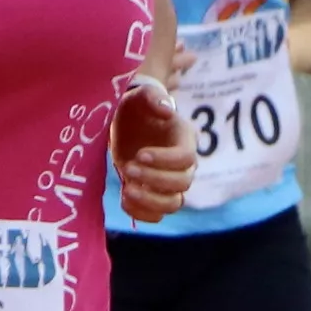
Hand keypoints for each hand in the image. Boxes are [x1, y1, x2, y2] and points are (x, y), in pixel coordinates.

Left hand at [112, 75, 195, 221]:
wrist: (128, 122)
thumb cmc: (137, 106)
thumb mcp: (140, 95)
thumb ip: (153, 97)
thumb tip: (167, 111)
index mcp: (184, 139)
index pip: (186, 158)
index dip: (165, 160)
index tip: (140, 154)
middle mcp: (182, 165)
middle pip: (183, 183)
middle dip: (155, 179)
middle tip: (128, 167)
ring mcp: (168, 182)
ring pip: (174, 204)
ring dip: (151, 201)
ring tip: (127, 190)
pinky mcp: (153, 194)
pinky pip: (156, 215)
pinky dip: (142, 214)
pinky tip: (124, 198)